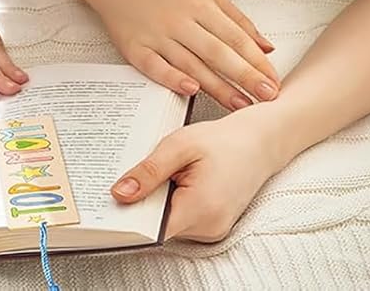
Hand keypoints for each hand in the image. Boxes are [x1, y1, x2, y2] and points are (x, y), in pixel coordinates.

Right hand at [74, 0, 277, 110]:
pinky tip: (191, 90)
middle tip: (266, 97)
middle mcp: (180, 19)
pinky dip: (173, 78)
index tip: (273, 81)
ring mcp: (157, 34)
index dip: (256, 61)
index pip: (235, 36)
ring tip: (240, 105)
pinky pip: (156, 66)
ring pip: (192, 63)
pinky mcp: (135, 47)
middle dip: (244, 76)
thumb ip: (236, 19)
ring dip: (218, 87)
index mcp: (200, 3)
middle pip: (218, 51)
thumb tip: (266, 47)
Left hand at [113, 109, 288, 242]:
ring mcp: (213, 230)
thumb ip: (149, 172)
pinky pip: (183, 220)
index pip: (153, 230)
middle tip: (128, 179)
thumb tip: (119, 194)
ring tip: (158, 174)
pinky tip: (172, 180)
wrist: (261, 141)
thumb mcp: (180, 145)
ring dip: (158, 203)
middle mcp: (209, 228)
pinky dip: (172, 203)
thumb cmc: (223, 140)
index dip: (129, 220)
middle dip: (142, 205)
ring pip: (170, 224)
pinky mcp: (213, 225)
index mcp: (201, 209)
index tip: (108, 206)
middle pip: (159, 227)